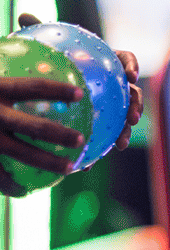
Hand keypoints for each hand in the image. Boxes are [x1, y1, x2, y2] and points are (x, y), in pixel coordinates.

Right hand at [0, 77, 84, 195]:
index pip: (30, 87)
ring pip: (19, 154)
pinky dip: (9, 185)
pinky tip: (23, 192)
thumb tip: (27, 57)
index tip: (80, 93)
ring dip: (46, 163)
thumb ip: (4, 81)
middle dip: (59, 134)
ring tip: (68, 169)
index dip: (55, 90)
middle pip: (32, 126)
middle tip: (81, 140)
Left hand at [17, 13, 143, 151]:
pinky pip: (104, 135)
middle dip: (136, 105)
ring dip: (124, 131)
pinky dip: (98, 147)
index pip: (125, 59)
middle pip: (132, 92)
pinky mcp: (101, 123)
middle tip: (132, 116)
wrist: (44, 86)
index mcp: (107, 63)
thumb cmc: (48, 60)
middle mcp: (113, 84)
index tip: (131, 74)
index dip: (131, 65)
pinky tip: (88, 163)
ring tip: (120, 143)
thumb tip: (24, 16)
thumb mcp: (44, 47)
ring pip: (123, 117)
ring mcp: (110, 104)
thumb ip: (39, 31)